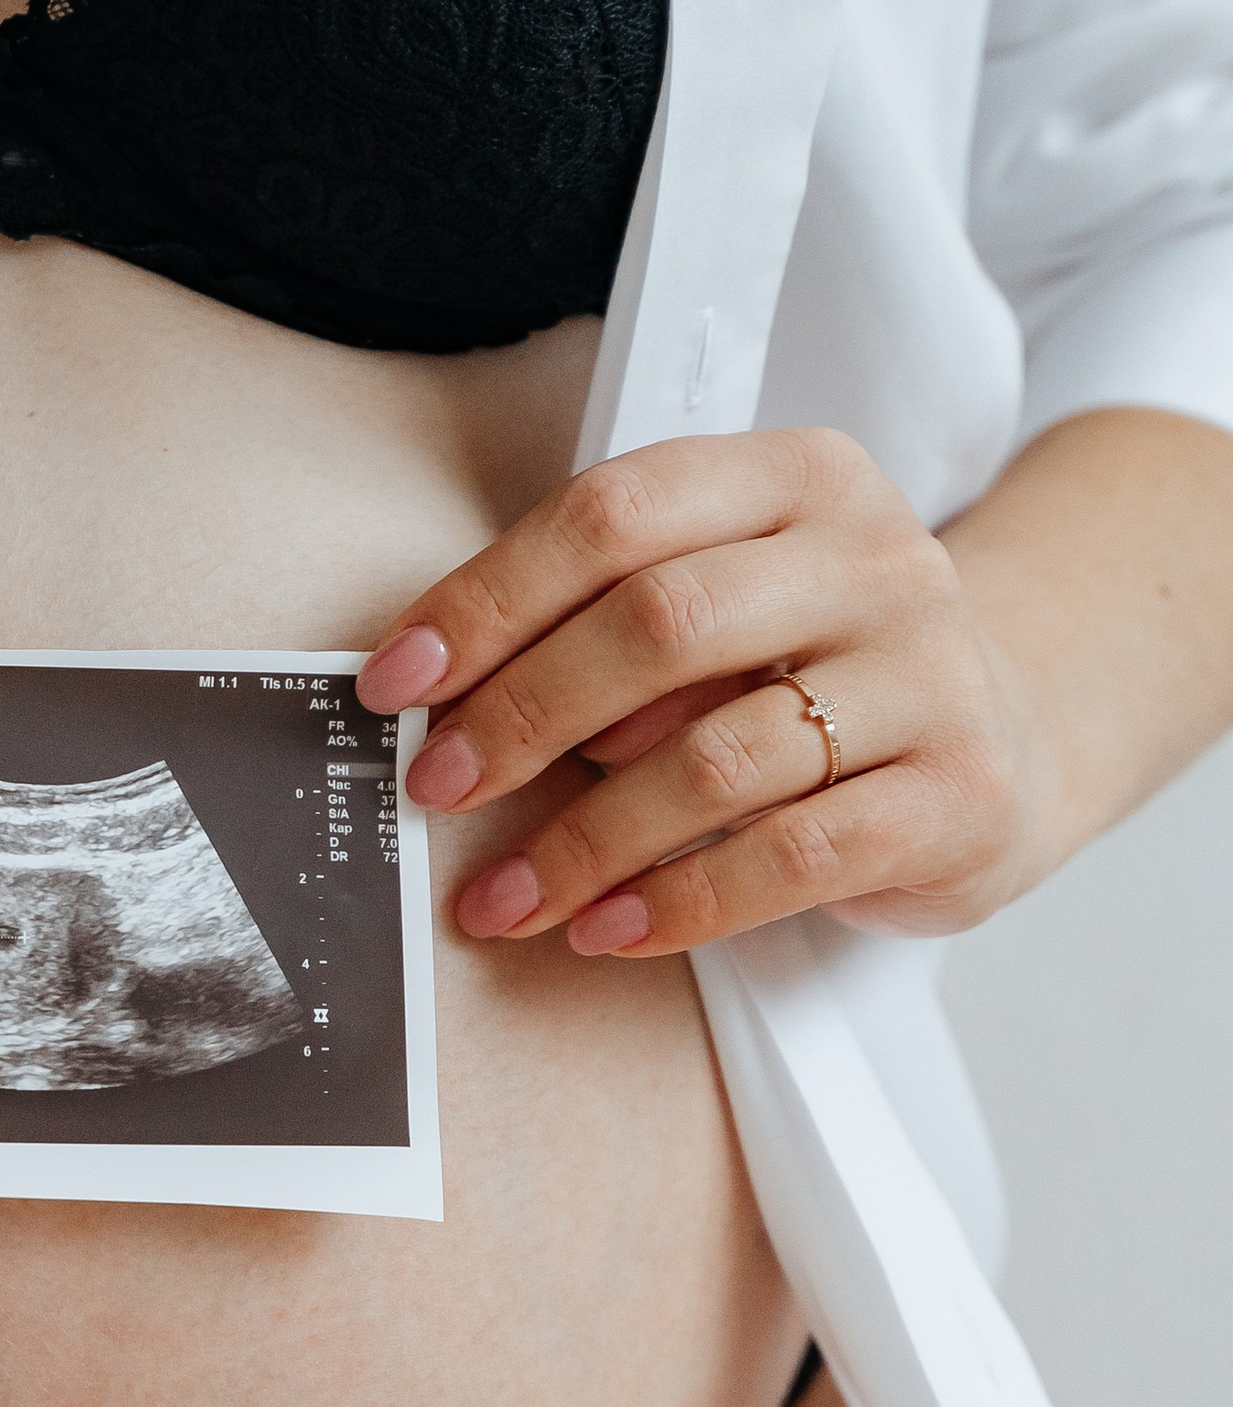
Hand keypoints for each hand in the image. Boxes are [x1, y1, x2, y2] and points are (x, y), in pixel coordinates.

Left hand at [355, 428, 1046, 958]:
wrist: (1010, 733)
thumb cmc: (812, 662)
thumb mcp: (726, 595)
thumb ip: (607, 613)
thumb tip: (440, 699)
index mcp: (798, 478)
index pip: (613, 514)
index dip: (489, 599)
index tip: (396, 682)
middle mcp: (876, 561)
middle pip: (660, 625)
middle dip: (523, 716)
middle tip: (435, 789)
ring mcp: (932, 677)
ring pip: (719, 757)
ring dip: (585, 840)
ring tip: (502, 899)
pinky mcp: (958, 796)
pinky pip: (791, 856)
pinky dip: (680, 901)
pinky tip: (607, 928)